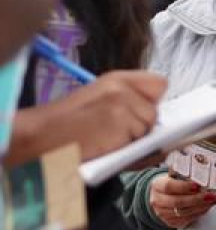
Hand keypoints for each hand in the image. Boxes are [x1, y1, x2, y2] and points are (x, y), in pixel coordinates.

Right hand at [11, 71, 166, 164]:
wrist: (42, 137)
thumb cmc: (66, 124)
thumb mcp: (98, 98)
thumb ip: (126, 99)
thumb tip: (154, 112)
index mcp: (117, 79)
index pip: (159, 84)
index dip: (153, 101)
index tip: (141, 112)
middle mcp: (123, 88)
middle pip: (155, 112)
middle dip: (141, 125)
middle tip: (114, 132)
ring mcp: (124, 107)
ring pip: (148, 130)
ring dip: (133, 139)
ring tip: (106, 139)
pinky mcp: (122, 126)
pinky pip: (139, 144)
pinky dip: (127, 150)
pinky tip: (106, 146)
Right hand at [149, 173, 215, 228]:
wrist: (162, 195)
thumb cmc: (172, 182)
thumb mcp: (174, 175)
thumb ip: (185, 174)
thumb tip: (203, 175)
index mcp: (157, 186)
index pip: (169, 186)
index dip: (183, 186)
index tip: (197, 185)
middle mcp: (157, 201)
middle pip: (177, 202)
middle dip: (196, 199)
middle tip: (211, 195)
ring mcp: (162, 214)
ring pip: (183, 212)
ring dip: (200, 207)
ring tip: (212, 201)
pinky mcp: (170, 222)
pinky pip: (186, 220)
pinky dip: (198, 213)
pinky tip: (207, 207)